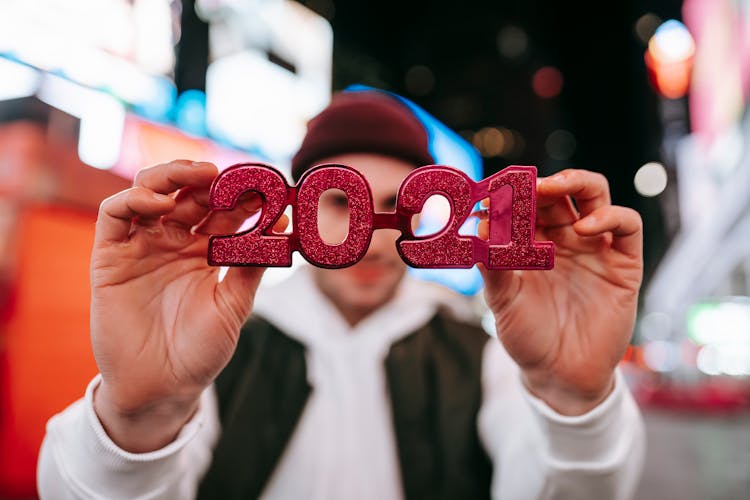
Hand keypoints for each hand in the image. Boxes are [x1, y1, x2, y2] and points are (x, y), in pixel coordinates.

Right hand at [90, 160, 284, 450]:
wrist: (161, 388)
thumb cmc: (200, 351)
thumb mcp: (233, 306)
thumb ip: (251, 266)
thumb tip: (280, 226)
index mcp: (206, 252)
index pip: (224, 211)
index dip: (243, 196)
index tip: (266, 187)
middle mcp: (174, 243)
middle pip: (190, 195)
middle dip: (211, 180)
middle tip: (233, 176)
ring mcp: (142, 247)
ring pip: (151, 192)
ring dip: (174, 176)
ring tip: (201, 176)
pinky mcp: (110, 256)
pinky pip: (115, 215)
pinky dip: (134, 199)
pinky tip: (161, 202)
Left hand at [479, 169, 642, 414]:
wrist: (560, 376)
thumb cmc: (527, 336)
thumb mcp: (503, 301)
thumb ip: (492, 266)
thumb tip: (478, 227)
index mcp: (532, 243)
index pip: (527, 203)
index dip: (513, 191)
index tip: (494, 188)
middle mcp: (564, 239)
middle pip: (561, 192)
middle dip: (544, 183)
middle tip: (527, 182)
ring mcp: (595, 248)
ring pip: (595, 196)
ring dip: (577, 183)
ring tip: (555, 188)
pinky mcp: (623, 264)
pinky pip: (627, 226)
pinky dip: (609, 216)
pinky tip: (584, 227)